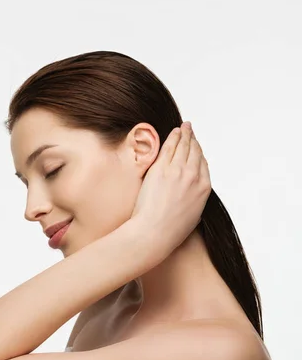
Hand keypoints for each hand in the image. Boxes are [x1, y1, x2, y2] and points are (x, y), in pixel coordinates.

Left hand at [130, 122, 210, 264]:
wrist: (155, 232)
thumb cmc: (171, 229)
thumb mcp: (194, 214)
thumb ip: (196, 199)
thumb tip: (193, 195)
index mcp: (204, 188)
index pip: (203, 163)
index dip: (199, 153)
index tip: (196, 147)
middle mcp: (194, 176)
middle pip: (195, 151)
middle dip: (193, 139)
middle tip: (190, 130)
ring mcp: (178, 171)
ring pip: (184, 146)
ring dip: (184, 134)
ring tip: (184, 127)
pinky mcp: (162, 168)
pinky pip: (170, 147)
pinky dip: (174, 136)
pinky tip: (175, 131)